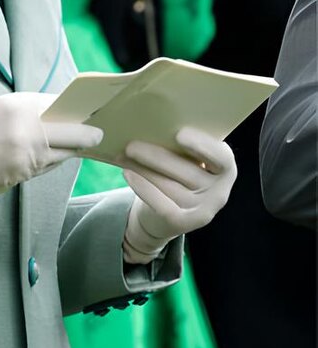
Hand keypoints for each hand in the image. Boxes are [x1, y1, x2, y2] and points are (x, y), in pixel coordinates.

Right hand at [0, 92, 102, 195]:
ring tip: (68, 143)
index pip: (65, 108)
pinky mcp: (23, 175)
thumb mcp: (2, 106)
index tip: (93, 114)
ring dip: (67, 149)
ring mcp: (27, 156)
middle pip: (76, 135)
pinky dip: (48, 161)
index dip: (82, 112)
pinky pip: (46, 167)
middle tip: (97, 135)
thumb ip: (32, 109)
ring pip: (63, 154)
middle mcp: (28, 131)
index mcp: (21, 106)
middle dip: (89, 135)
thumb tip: (64, 114)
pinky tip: (41, 155)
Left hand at [123, 127, 236, 261]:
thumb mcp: (187, 160)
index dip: (202, 145)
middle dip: (157, 156)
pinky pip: (161, 205)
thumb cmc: (177, 174)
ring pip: (170, 186)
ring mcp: (204, 211)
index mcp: (224, 169)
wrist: (163, 215)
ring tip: (123, 155)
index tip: (179, 134)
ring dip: (143, 169)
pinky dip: (143, 188)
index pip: (221, 157)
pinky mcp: (184, 224)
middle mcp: (220, 192)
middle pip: (187, 171)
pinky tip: (127, 173)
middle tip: (131, 145)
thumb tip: (153, 124)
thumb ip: (182, 146)